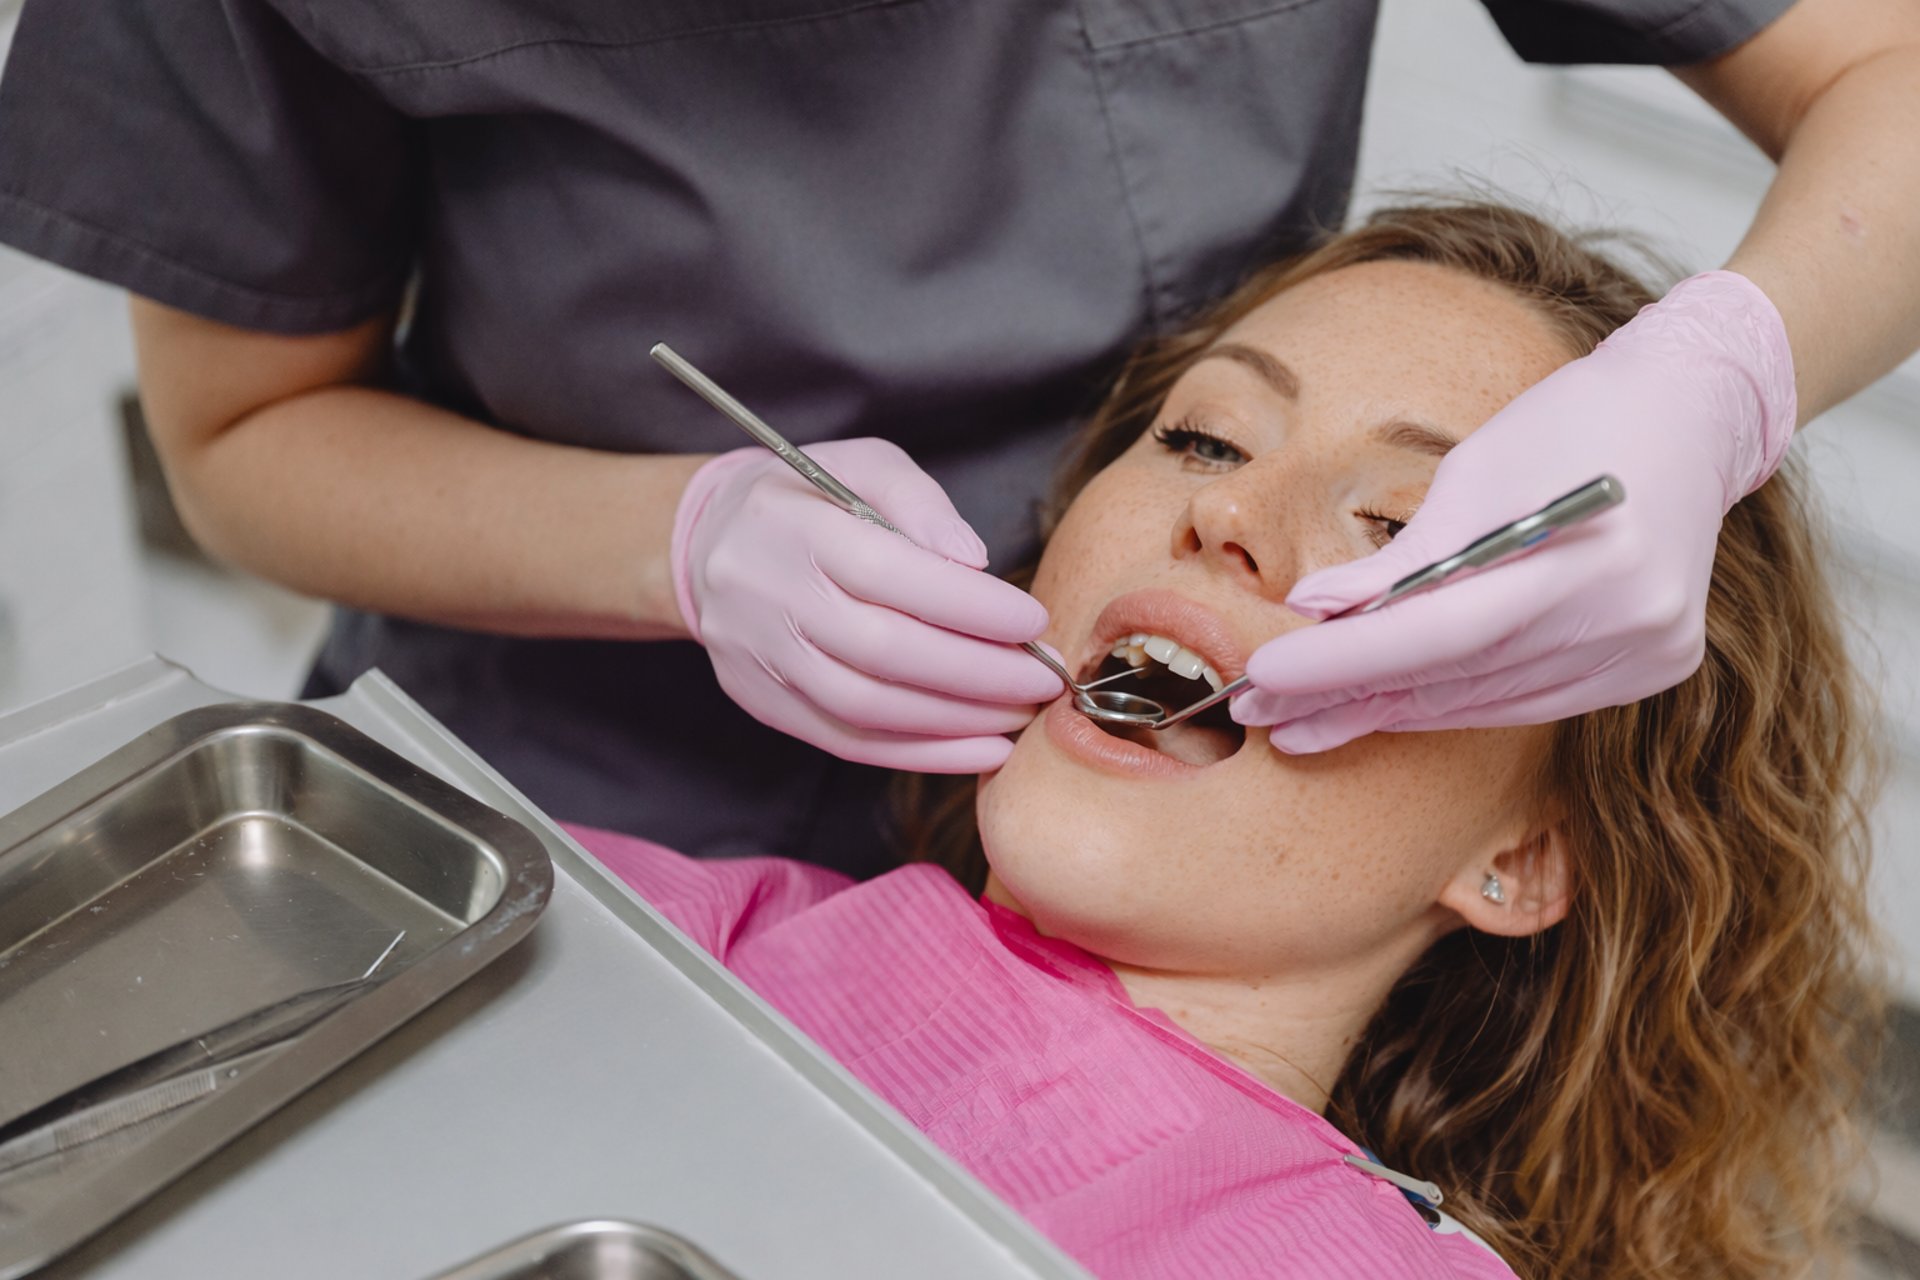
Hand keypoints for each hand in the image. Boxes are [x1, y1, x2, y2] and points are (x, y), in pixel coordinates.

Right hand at [672, 438, 1063, 770]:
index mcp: (797, 529)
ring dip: (957, 721)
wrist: (704, 545)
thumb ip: (918, 502)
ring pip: (867, 708)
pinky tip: (980, 751)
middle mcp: (772, 599)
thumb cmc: (806, 499)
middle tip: (1043, 680)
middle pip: (884, 652)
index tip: (1033, 621)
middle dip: (978, 673)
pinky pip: (848, 742)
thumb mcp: (860, 463)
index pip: (891, 576)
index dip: (970, 606)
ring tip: (1020, 716)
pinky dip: (921, 755)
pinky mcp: (765, 703)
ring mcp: (764, 659)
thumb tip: (973, 562)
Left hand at [1231, 271, 1797, 752]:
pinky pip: (1523, 702)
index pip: (1436, 632)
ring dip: (1387, 711)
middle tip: (1257, 710)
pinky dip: (1450, 701)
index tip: (1263, 675)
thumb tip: (1314, 612)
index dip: (1342, 661)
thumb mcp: (1474, 472)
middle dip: (1345, 696)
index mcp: (1584, 557)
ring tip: (1300, 720)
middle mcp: (1626, 619)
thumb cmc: (1571, 424)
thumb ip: (1401, 559)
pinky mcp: (1651, 667)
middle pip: (1454, 679)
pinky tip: (1385, 705)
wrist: (1693, 417)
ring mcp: (1645, 652)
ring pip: (1483, 704)